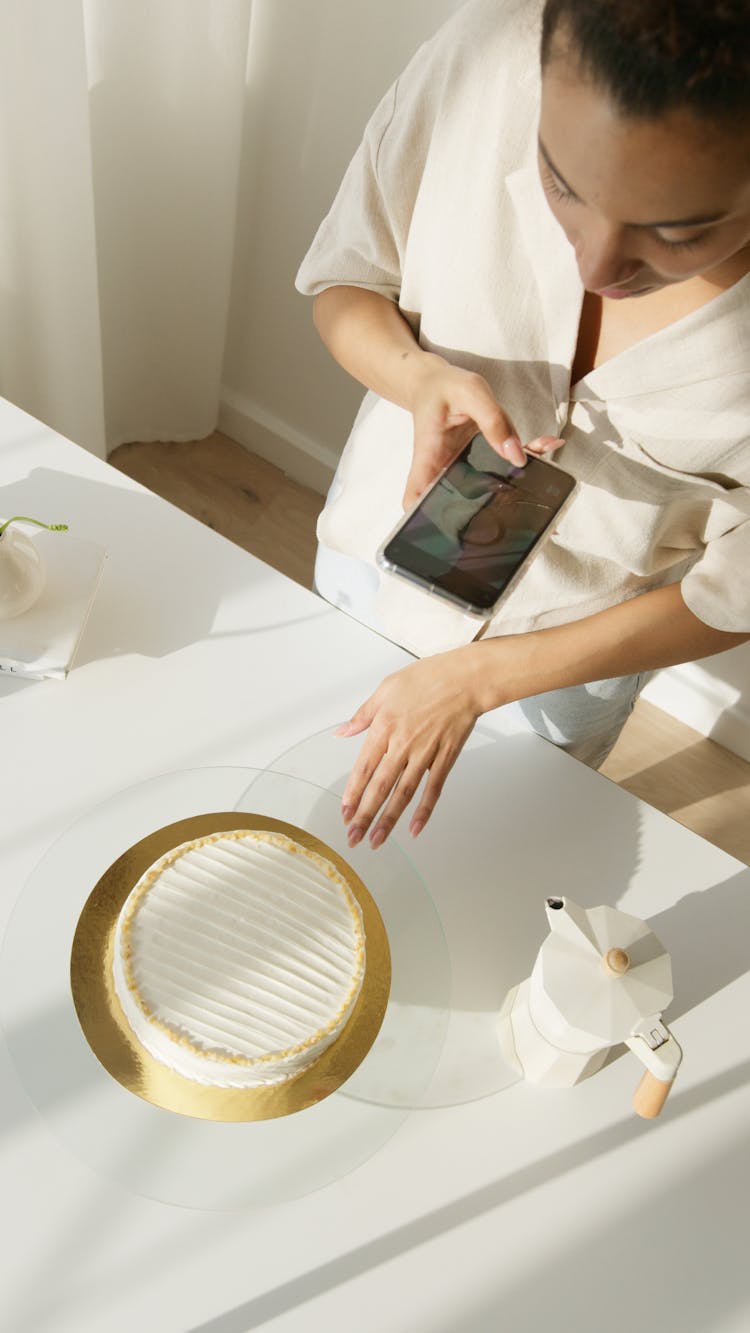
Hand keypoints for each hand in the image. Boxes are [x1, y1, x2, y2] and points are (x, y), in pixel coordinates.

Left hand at [335, 647, 482, 848]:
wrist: (466, 678)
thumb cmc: (427, 678)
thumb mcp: (386, 689)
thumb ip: (363, 715)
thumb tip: (341, 732)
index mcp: (384, 727)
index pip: (364, 768)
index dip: (353, 793)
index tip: (344, 813)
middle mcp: (402, 745)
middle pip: (380, 787)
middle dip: (364, 816)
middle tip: (353, 838)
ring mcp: (425, 754)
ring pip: (403, 793)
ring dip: (389, 819)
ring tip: (376, 841)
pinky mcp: (445, 758)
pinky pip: (433, 789)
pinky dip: (424, 810)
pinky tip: (414, 829)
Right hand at [404, 354, 564, 508]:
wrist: (436, 382)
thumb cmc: (444, 387)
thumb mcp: (470, 393)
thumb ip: (494, 422)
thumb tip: (516, 456)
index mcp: (429, 458)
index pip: (417, 499)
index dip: (425, 521)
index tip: (449, 536)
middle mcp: (445, 470)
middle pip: (459, 504)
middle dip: (491, 515)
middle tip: (524, 520)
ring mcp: (464, 468)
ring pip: (491, 486)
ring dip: (521, 483)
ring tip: (551, 478)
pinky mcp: (482, 457)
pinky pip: (505, 463)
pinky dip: (528, 455)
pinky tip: (546, 444)